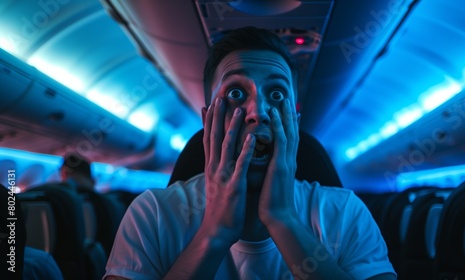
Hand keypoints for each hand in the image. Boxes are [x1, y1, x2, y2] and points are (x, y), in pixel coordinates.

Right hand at [201, 97, 255, 243]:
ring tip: (239, 110)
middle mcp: (215, 168)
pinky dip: (246, 149)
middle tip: (220, 97)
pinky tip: (252, 137)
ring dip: (233, 127)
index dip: (207, 121)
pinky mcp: (235, 185)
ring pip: (227, 146)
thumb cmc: (220, 208)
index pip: (207, 139)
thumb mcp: (216, 184)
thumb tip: (217, 158)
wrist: (217, 230)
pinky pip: (242, 164)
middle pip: (214, 137)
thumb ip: (217, 169)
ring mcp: (224, 175)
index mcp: (211, 167)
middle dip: (217, 117)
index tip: (208, 104)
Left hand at [258, 99, 299, 225]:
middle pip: (292, 132)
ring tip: (283, 100)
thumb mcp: (273, 182)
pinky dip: (279, 127)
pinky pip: (281, 142)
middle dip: (290, 115)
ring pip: (289, 133)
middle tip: (288, 99)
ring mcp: (287, 162)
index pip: (289, 139)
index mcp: (286, 164)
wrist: (279, 217)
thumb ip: (273, 170)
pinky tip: (274, 116)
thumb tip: (269, 165)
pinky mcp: (281, 166)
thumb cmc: (273, 203)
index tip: (286, 110)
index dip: (289, 124)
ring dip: (285, 116)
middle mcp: (289, 160)